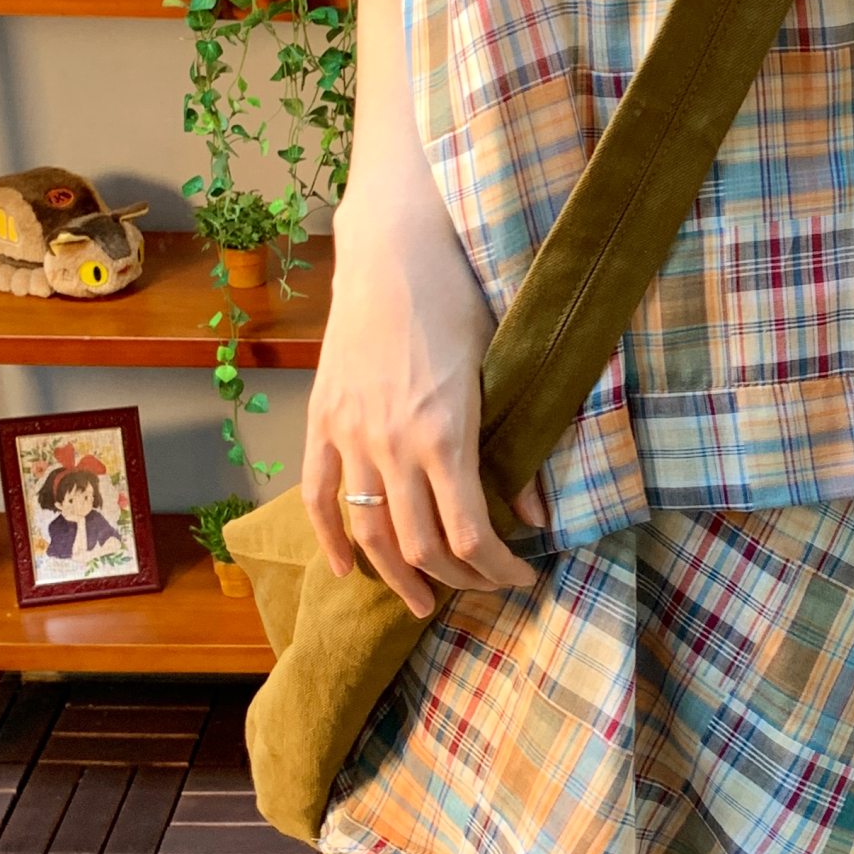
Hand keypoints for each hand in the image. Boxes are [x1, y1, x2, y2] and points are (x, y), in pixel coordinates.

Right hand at [302, 186, 539, 616]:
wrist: (395, 252)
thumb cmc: (459, 301)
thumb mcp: (501, 371)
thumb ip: (516, 447)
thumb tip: (535, 512)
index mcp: (446, 435)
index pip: (471, 535)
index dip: (498, 570)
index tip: (521, 576)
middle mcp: (393, 445)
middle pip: (420, 547)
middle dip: (457, 580)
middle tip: (481, 589)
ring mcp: (350, 435)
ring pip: (369, 532)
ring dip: (397, 576)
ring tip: (421, 601)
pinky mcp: (322, 421)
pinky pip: (319, 496)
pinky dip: (331, 539)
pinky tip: (348, 568)